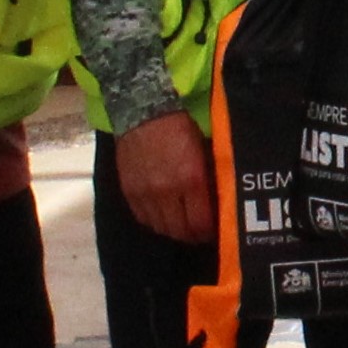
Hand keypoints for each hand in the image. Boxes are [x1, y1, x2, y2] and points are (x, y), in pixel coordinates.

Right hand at [116, 110, 219, 245]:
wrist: (143, 111)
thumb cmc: (180, 127)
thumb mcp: (204, 149)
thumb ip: (209, 178)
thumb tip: (218, 201)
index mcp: (191, 179)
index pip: (201, 223)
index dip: (209, 232)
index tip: (214, 230)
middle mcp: (167, 192)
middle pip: (181, 231)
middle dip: (193, 235)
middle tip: (199, 231)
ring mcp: (145, 194)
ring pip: (162, 228)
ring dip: (174, 230)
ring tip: (181, 225)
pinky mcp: (129, 192)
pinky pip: (143, 219)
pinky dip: (155, 222)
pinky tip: (163, 216)